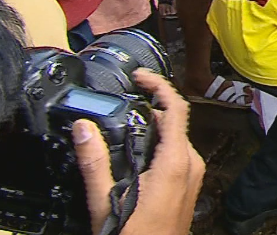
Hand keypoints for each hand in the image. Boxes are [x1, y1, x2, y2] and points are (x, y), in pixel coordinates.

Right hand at [73, 70, 204, 234]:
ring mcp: (194, 176)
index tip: (139, 76)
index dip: (159, 85)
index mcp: (176, 162)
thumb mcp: (106, 201)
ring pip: (176, 138)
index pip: (176, 108)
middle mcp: (192, 164)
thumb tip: (83, 127)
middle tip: (125, 98)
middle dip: (151, 106)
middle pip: (175, 121)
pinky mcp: (189, 185)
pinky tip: (136, 150)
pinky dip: (159, 144)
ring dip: (153, 126)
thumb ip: (94, 162)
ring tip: (125, 122)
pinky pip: (176, 154)